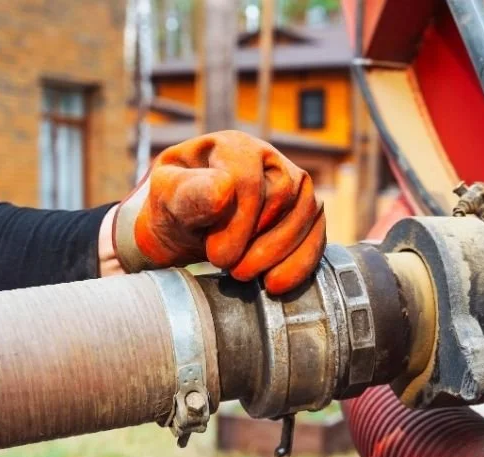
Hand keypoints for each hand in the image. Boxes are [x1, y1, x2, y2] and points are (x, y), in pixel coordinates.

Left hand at [111, 130, 325, 293]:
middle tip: (230, 269)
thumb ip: (188, 193)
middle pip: (284, 195)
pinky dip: (300, 263)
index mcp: (233, 147)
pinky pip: (317, 234)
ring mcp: (293, 183)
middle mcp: (269, 158)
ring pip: (307, 213)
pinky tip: (275, 284)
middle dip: (259, 241)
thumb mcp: (166, 199)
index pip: (249, 181)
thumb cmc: (173, 209)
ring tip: (245, 275)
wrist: (183, 229)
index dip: (238, 224)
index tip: (216, 256)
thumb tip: (223, 188)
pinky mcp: (306, 212)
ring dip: (279, 253)